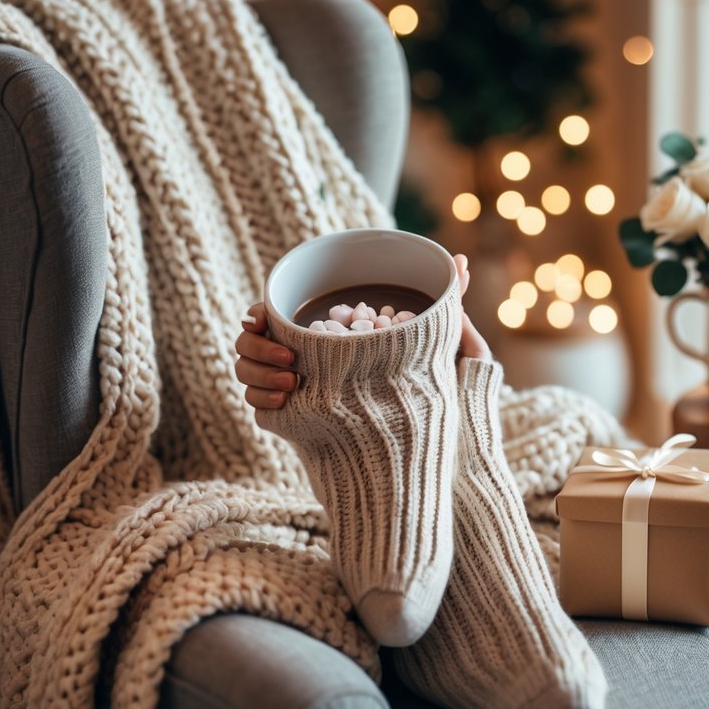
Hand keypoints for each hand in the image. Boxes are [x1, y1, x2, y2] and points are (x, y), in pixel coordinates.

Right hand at [237, 253, 490, 410]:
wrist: (416, 448)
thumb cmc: (432, 394)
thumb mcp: (443, 347)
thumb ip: (450, 303)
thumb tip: (462, 260)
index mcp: (328, 334)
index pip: (274, 314)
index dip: (259, 313)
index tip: (261, 316)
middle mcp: (304, 358)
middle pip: (252, 341)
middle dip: (260, 346)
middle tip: (291, 360)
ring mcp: (293, 387)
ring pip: (247, 370)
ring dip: (259, 372)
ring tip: (293, 384)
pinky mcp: (290, 416)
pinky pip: (256, 405)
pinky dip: (261, 399)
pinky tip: (284, 402)